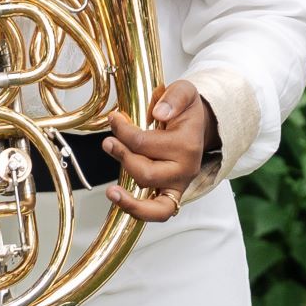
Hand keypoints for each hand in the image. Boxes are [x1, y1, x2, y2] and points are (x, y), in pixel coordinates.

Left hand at [102, 78, 217, 222]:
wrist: (196, 124)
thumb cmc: (186, 111)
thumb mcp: (184, 91)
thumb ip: (174, 97)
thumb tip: (159, 113)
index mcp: (187, 145)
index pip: (144, 143)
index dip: (123, 131)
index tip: (114, 119)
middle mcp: (186, 170)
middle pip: (146, 173)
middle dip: (122, 157)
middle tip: (108, 142)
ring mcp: (179, 186)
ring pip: (153, 203)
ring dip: (129, 198)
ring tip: (110, 191)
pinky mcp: (172, 196)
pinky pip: (158, 213)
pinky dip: (139, 212)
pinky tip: (120, 202)